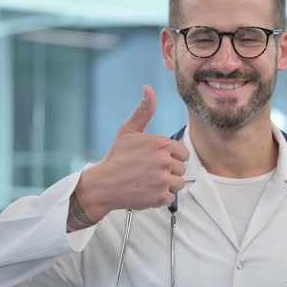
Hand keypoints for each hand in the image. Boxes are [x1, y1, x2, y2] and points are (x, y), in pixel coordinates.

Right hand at [67, 86, 189, 231]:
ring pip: (179, 183)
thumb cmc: (117, 157)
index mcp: (162, 144)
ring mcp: (163, 180)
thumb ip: (144, 110)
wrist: (103, 184)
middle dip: (169, 171)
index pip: (183, 153)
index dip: (172, 157)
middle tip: (151, 171)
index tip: (158, 160)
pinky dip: (161, 196)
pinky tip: (148, 190)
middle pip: (182, 168)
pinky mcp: (159, 196)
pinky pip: (171, 197)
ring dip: (167, 184)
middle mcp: (165, 161)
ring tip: (150, 181)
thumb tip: (149, 89)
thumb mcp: (129, 130)